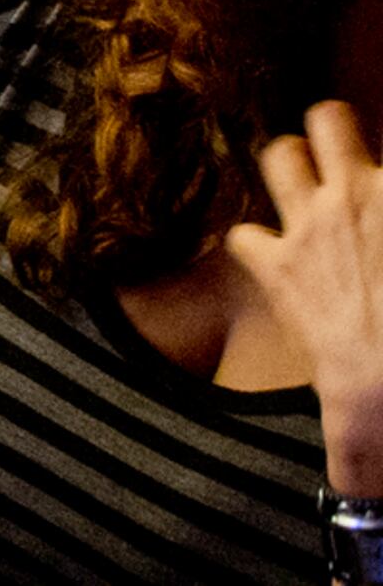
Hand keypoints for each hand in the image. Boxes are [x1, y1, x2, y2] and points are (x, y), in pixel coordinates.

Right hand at [231, 103, 382, 490]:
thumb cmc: (370, 398)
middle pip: (280, 151)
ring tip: (371, 158)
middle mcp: (312, 220)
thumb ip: (334, 417)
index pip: (245, 237)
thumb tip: (343, 494)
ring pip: (327, 120)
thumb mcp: (334, 402)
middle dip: (302, 155)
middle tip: (334, 175)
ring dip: (344, 132)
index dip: (266, 246)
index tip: (286, 254)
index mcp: (281, 268)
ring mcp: (358, 196)